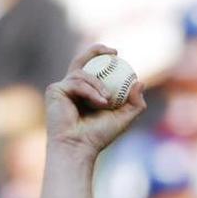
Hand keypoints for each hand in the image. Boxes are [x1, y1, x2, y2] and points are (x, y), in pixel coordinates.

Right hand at [44, 44, 145, 158]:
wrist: (79, 146)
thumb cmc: (99, 136)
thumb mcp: (123, 118)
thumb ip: (135, 103)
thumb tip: (140, 82)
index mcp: (86, 93)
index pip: (93, 70)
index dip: (102, 58)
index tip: (117, 55)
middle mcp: (72, 88)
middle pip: (81, 60)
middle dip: (96, 51)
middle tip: (113, 52)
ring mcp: (62, 88)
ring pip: (83, 74)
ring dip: (98, 85)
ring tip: (107, 100)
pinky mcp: (55, 90)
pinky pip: (77, 82)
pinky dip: (90, 91)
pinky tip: (99, 102)